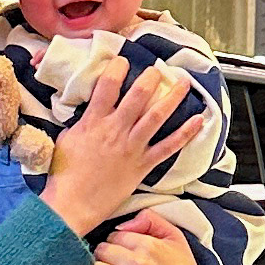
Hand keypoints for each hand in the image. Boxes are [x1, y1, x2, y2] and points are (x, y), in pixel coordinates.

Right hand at [43, 56, 188, 238]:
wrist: (72, 204)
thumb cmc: (65, 174)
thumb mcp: (67, 139)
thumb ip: (82, 122)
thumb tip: (91, 110)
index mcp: (94, 122)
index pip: (107, 86)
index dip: (116, 68)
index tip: (122, 60)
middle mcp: (115, 130)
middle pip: (137, 96)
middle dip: (150, 78)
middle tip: (157, 69)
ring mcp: (131, 147)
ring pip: (156, 116)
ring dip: (172, 97)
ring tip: (183, 83)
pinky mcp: (142, 165)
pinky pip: (168, 147)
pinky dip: (185, 133)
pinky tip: (198, 121)